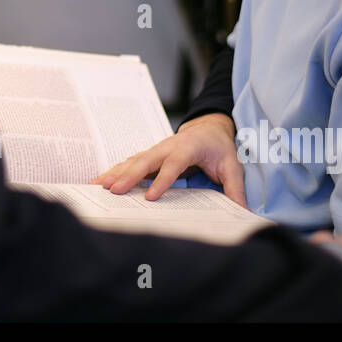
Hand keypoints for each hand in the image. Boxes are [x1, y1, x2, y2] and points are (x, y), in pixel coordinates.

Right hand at [91, 113, 246, 205]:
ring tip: (98, 186)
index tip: (150, 197)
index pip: (173, 164)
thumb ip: (235, 189)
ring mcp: (155, 150)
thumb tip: (243, 213)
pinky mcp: (149, 156)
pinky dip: (113, 172)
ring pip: (132, 161)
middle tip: (114, 190)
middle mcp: (167, 146)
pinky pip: (129, 163)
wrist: (208, 128)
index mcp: (188, 146)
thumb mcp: (232, 166)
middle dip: (128, 175)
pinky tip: (100, 182)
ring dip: (115, 173)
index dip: (162, 180)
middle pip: (145, 160)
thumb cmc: (219, 148)